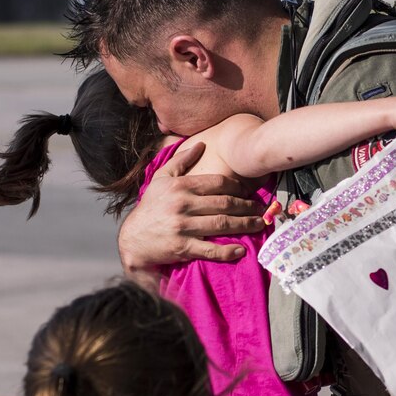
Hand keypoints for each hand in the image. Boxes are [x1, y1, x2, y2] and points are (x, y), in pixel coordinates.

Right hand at [118, 140, 264, 273]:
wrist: (133, 239)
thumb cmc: (150, 208)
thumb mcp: (160, 179)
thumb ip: (180, 160)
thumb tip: (200, 144)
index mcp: (180, 186)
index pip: (217, 183)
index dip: (237, 187)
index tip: (249, 192)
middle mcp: (183, 205)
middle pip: (224, 203)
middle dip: (247, 206)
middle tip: (261, 209)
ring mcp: (183, 227)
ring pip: (222, 224)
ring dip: (245, 225)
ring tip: (259, 224)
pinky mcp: (182, 248)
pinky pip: (210, 250)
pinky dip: (227, 251)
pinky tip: (240, 249)